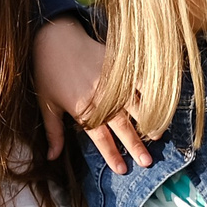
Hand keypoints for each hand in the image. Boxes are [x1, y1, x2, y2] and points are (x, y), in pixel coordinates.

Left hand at [32, 18, 152, 174]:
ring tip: (158, 136)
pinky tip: (159, 103)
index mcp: (82, 109)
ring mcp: (112, 81)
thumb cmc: (47, 71)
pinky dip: (150, 92)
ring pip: (134, 105)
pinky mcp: (119, 65)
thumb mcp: (47, 105)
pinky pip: (138, 80)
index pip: (100, 138)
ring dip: (147, 120)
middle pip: (122, 126)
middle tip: (147, 162)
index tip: (122, 170)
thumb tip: (51, 158)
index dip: (111, 155)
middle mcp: (100, 97)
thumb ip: (53, 133)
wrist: (54, 36)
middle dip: (135, 145)